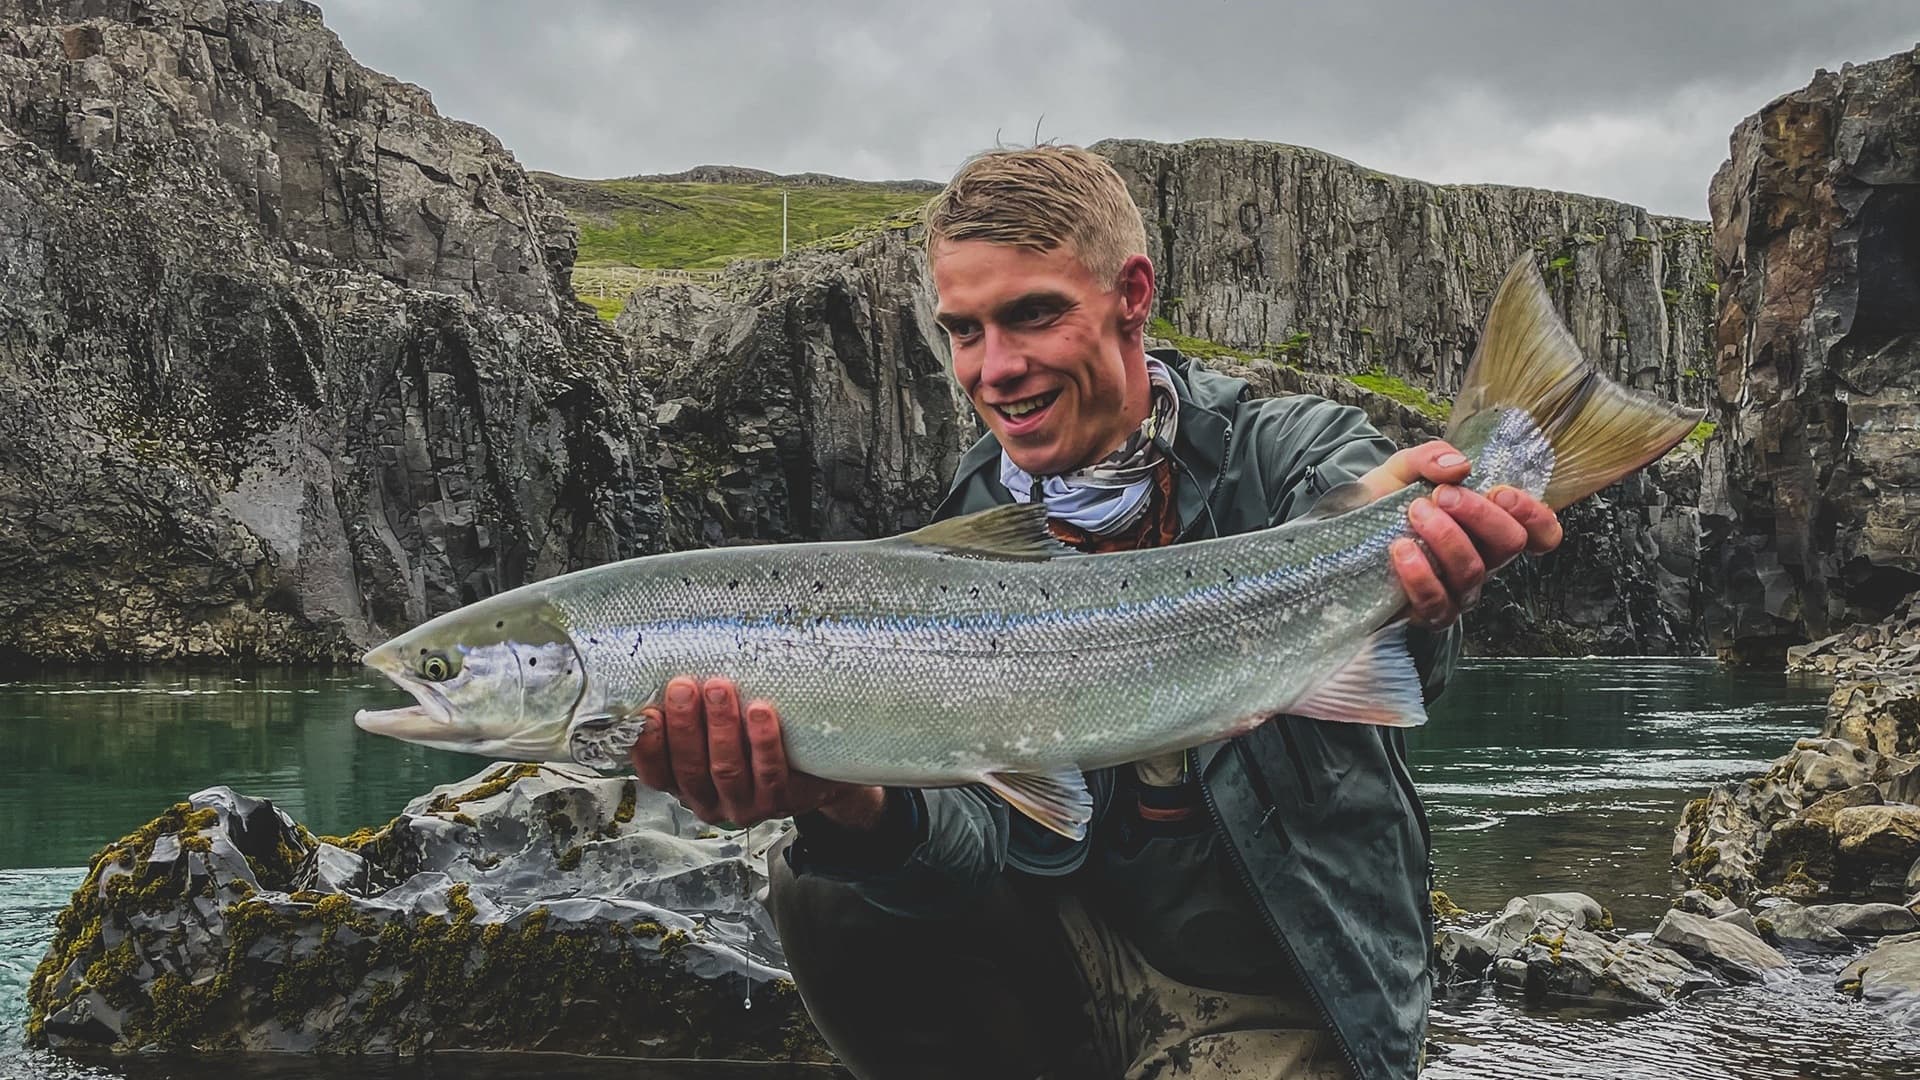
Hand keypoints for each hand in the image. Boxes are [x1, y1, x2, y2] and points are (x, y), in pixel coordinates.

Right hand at [630, 675, 886, 829]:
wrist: (812, 768)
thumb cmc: (750, 737)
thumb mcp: (714, 728)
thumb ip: (692, 710)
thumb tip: (666, 663)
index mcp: (684, 785)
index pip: (655, 774)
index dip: (649, 746)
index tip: (648, 712)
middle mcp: (709, 802)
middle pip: (690, 770)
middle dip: (685, 726)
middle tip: (684, 686)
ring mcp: (743, 807)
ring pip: (726, 770)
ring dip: (721, 728)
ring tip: (720, 687)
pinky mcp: (779, 802)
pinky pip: (769, 773)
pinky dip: (763, 742)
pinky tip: (760, 711)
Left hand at [1356, 440, 1563, 628]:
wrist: (1340, 534)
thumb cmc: (1383, 504)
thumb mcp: (1403, 469)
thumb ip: (1431, 457)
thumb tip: (1459, 465)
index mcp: (1488, 526)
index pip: (1540, 532)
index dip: (1533, 515)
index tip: (1500, 492)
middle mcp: (1483, 560)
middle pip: (1509, 544)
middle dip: (1479, 514)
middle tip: (1443, 496)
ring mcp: (1459, 590)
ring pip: (1473, 570)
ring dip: (1446, 537)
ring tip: (1415, 512)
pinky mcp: (1429, 612)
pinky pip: (1437, 601)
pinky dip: (1421, 574)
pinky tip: (1402, 549)